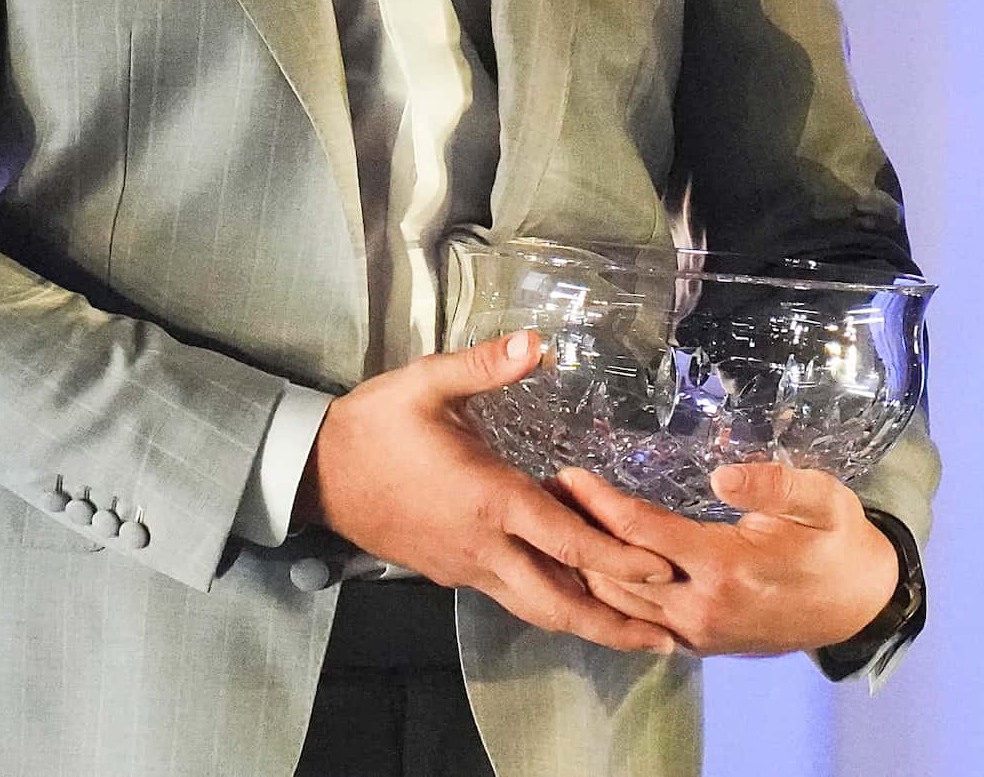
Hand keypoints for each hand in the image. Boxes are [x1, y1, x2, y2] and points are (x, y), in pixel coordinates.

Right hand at [301, 329, 681, 654]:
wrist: (314, 472)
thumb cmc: (372, 425)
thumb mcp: (425, 383)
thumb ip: (484, 365)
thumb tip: (538, 342)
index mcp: (489, 498)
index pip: (568, 540)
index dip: (620, 560)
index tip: (664, 571)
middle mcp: (484, 544)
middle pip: (560, 604)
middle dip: (616, 627)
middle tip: (669, 641)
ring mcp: (466, 566)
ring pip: (536, 610)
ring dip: (587, 625)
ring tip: (633, 635)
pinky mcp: (450, 572)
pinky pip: (509, 596)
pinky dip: (548, 603)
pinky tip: (568, 594)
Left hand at [560, 461, 898, 656]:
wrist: (860, 605)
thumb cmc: (837, 543)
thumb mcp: (824, 503)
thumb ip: (776, 485)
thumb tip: (720, 475)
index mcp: (725, 570)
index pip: (641, 535)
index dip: (599, 504)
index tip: (567, 474)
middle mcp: (701, 608)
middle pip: (615, 570)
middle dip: (576, 532)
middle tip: (542, 492)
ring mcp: (695, 633)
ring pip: (616, 603)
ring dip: (582, 564)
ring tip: (554, 520)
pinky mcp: (696, 644)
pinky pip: (634, 621)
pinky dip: (603, 592)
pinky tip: (583, 561)